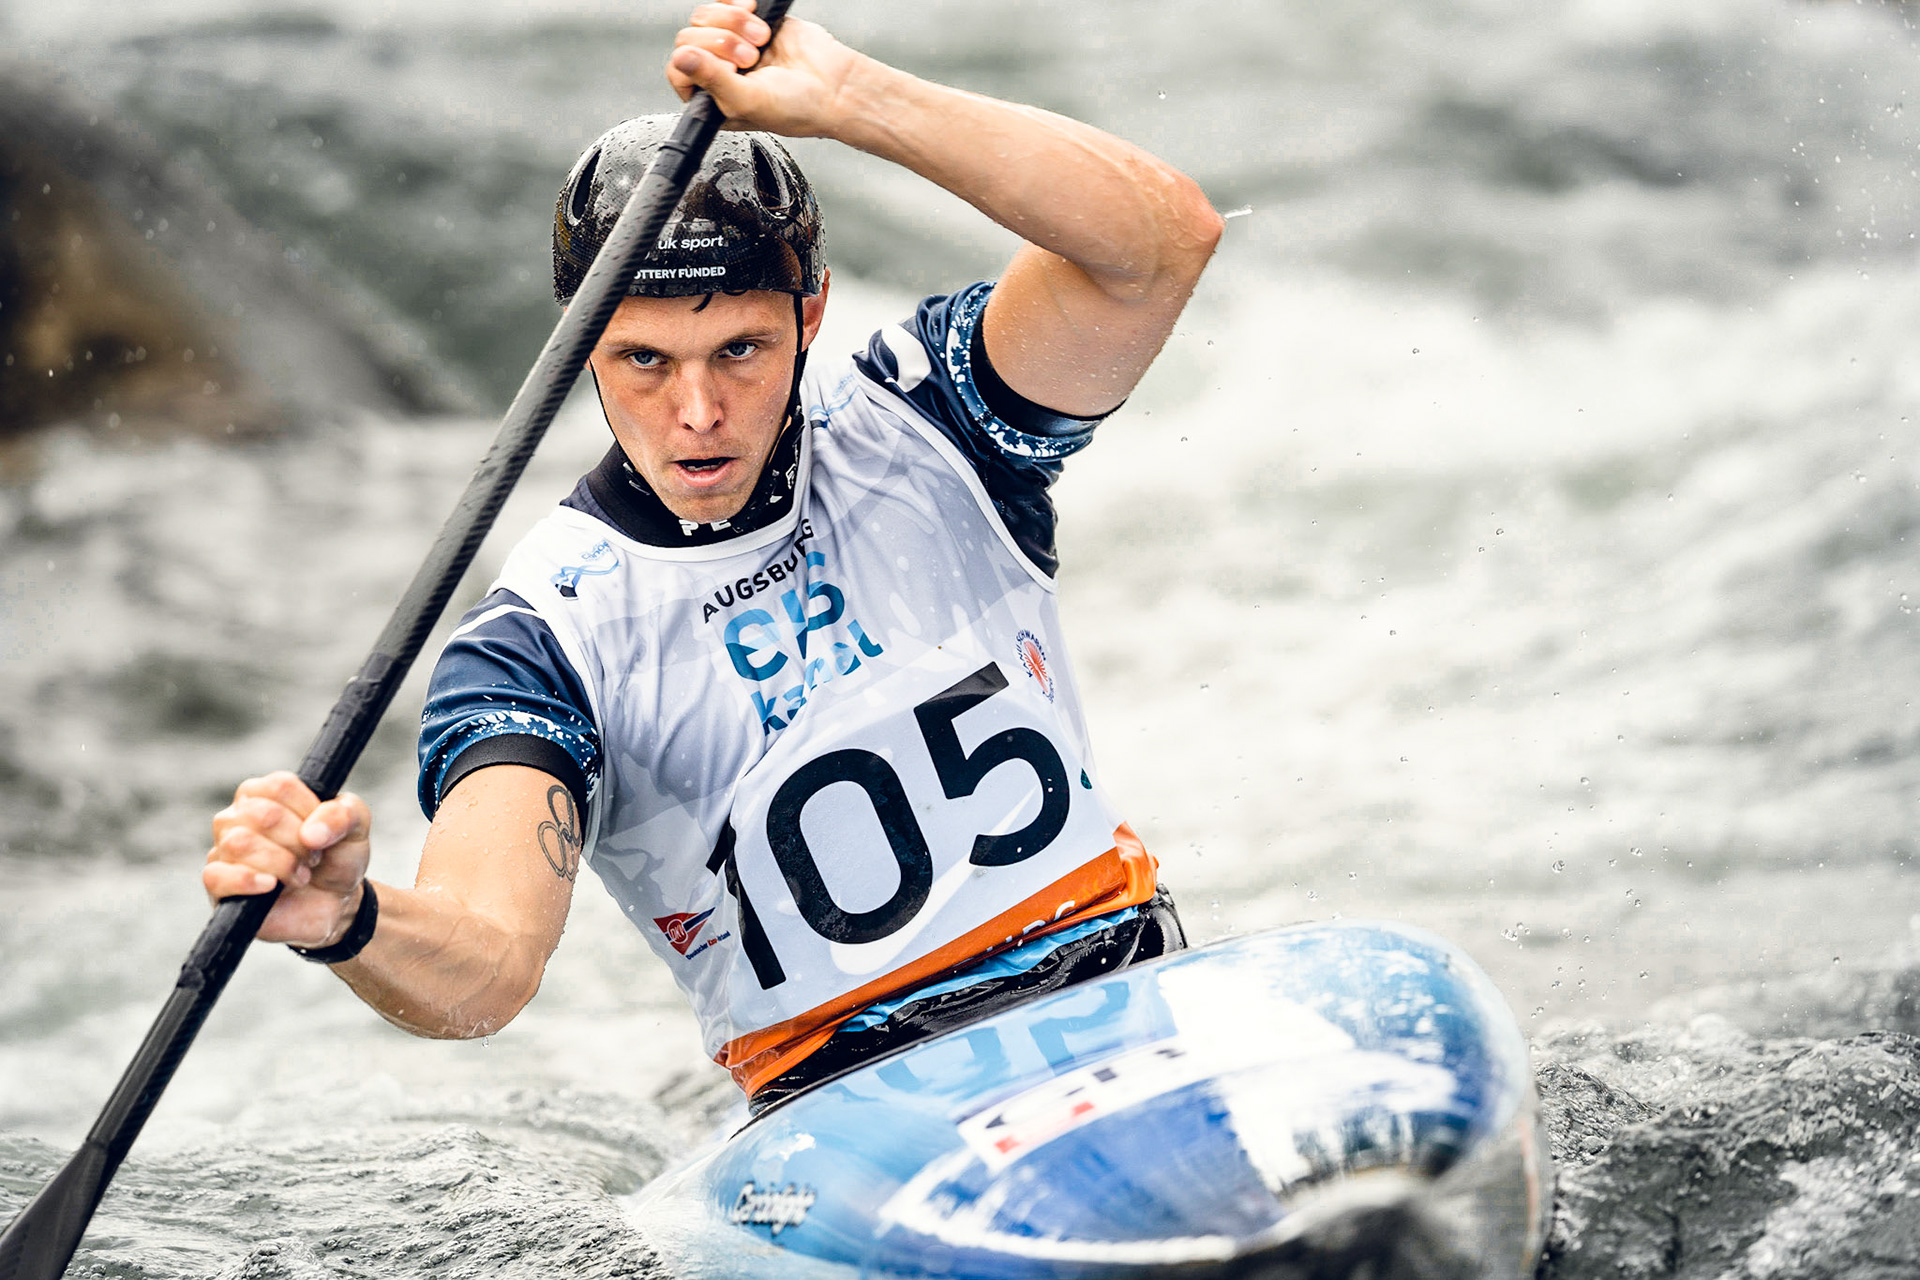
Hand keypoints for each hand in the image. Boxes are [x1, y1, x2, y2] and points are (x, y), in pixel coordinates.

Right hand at [204, 771, 371, 948]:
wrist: (335, 902)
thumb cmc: (337, 857)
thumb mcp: (356, 828)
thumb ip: (344, 814)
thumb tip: (310, 833)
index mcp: (266, 793)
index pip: (279, 786)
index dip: (308, 811)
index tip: (321, 832)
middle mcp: (238, 816)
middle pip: (261, 815)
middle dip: (298, 842)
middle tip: (312, 858)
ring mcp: (223, 849)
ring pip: (240, 843)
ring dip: (282, 863)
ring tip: (300, 876)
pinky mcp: (218, 884)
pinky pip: (216, 875)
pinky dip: (247, 881)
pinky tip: (270, 886)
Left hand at [665, 0, 862, 137]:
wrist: (833, 86)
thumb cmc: (797, 108)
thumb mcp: (748, 101)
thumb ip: (711, 80)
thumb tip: (681, 59)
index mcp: (710, 99)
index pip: (679, 70)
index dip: (699, 63)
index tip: (728, 69)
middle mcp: (717, 71)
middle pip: (689, 38)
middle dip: (722, 43)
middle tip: (751, 58)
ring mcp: (730, 45)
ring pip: (705, 17)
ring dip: (734, 24)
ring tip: (761, 42)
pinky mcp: (747, 22)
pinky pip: (724, 2)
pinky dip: (737, 5)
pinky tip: (757, 18)